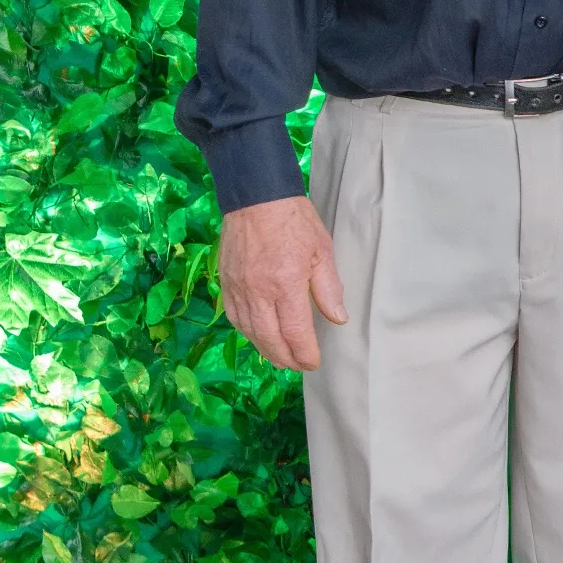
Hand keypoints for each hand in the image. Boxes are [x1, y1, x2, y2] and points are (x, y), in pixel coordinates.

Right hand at [219, 196, 347, 370]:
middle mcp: (258, 291)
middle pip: (270, 339)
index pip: (295, 332)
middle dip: (286, 358)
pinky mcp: (225, 283)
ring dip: (265, 349)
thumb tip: (337, 319)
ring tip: (280, 358)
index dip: (304, 353)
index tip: (313, 362)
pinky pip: (234, 317)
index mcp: (286, 283)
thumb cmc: (294, 220)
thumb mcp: (321, 250)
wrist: (255, 196)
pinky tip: (258, 336)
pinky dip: (247, 332)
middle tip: (298, 366)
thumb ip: (329, 288)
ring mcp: (238, 288)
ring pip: (249, 331)